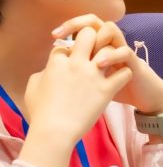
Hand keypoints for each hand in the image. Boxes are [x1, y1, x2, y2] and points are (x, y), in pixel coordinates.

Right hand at [19, 27, 132, 166]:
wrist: (54, 132)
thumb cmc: (41, 113)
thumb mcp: (33, 89)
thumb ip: (42, 74)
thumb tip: (48, 69)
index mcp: (57, 63)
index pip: (65, 44)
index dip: (68, 49)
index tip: (70, 58)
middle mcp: (76, 64)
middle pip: (88, 33)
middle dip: (92, 36)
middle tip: (95, 47)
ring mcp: (93, 75)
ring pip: (109, 48)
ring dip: (111, 52)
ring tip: (111, 61)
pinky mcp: (107, 89)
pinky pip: (124, 73)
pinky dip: (125, 73)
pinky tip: (121, 78)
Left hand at [52, 15, 162, 116]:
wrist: (144, 96)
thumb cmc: (116, 88)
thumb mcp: (92, 78)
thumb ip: (77, 70)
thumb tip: (51, 71)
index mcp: (99, 45)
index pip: (83, 25)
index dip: (69, 26)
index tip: (54, 37)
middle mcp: (111, 43)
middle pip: (94, 21)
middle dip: (75, 24)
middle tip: (59, 36)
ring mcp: (122, 51)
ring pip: (111, 29)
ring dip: (96, 39)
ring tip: (87, 56)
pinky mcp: (134, 63)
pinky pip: (124, 51)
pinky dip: (111, 56)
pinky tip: (99, 66)